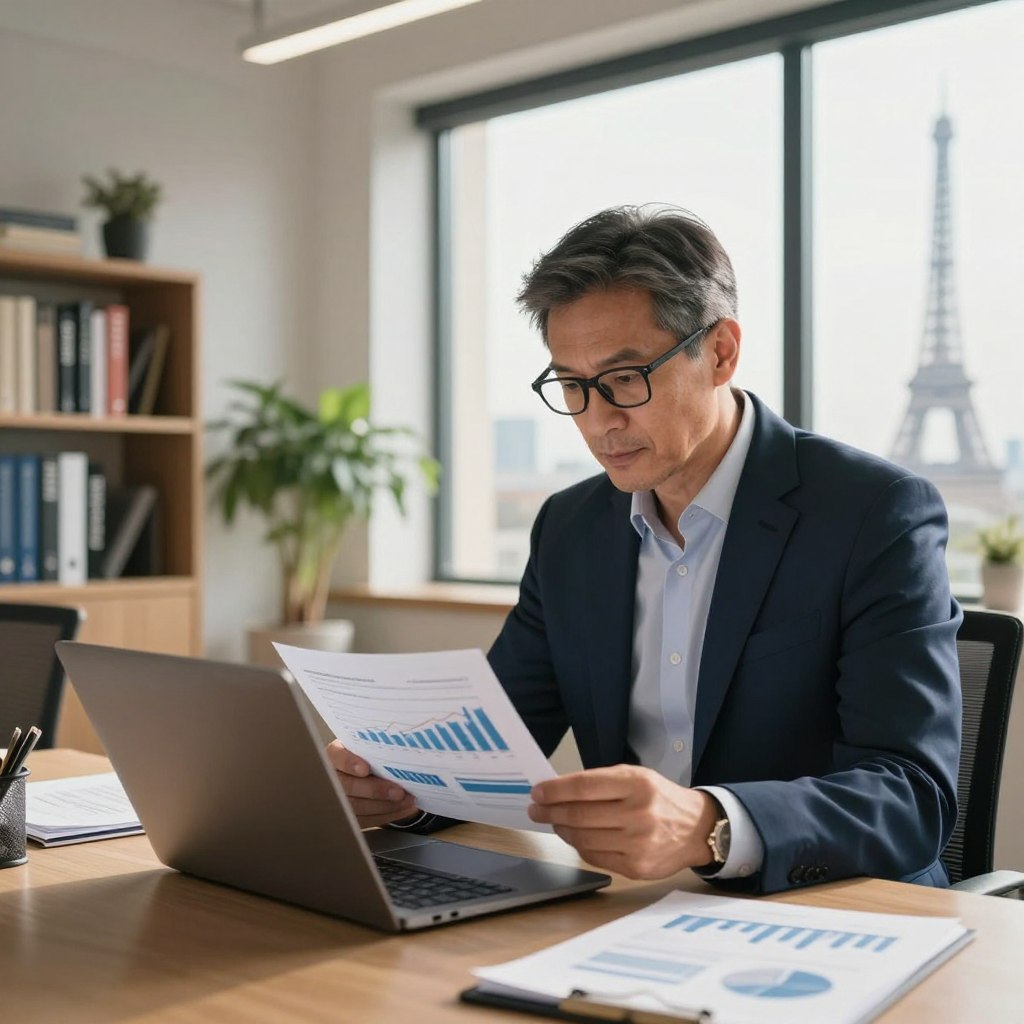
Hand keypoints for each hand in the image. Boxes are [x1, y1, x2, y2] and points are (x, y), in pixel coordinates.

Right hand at [327, 741, 417, 827]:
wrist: (370, 770)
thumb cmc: (371, 755)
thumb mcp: (372, 748)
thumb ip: (378, 750)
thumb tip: (401, 754)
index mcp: (335, 754)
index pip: (336, 757)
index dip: (349, 763)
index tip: (365, 769)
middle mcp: (332, 776)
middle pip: (347, 786)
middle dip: (375, 790)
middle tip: (398, 792)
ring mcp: (337, 799)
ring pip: (356, 807)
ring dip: (385, 805)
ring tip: (406, 801)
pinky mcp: (347, 816)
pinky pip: (364, 820)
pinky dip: (386, 815)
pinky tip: (402, 809)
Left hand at [528, 765, 718, 879]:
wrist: (697, 828)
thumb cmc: (660, 798)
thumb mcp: (636, 777)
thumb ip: (601, 782)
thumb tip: (559, 791)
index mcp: (637, 784)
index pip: (584, 786)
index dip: (555, 790)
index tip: (538, 792)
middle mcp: (638, 813)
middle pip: (580, 814)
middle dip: (550, 811)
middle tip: (536, 809)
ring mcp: (638, 844)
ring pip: (583, 838)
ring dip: (561, 829)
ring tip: (554, 822)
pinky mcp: (636, 867)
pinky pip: (594, 857)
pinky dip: (578, 846)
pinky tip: (574, 837)